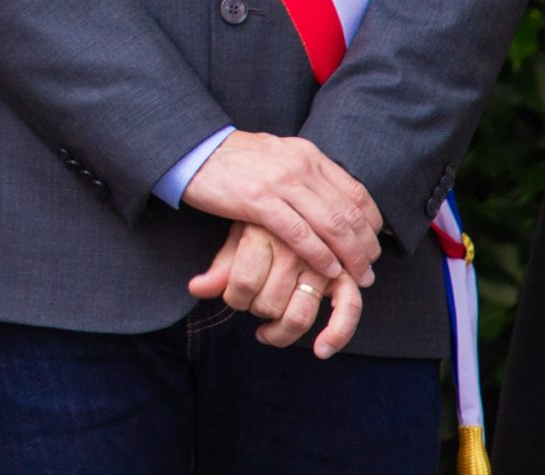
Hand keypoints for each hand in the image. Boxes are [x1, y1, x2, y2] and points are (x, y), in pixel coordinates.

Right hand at [179, 130, 381, 285]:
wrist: (191, 150)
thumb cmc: (233, 160)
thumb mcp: (277, 156)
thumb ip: (305, 174)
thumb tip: (333, 199)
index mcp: (307, 153)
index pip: (356, 191)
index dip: (372, 223)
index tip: (374, 245)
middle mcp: (299, 164)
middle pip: (348, 212)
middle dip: (366, 246)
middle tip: (370, 270)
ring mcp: (279, 182)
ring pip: (331, 224)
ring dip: (350, 256)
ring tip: (358, 277)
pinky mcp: (258, 200)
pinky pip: (300, 233)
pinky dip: (320, 256)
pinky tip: (328, 271)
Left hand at [188, 221, 363, 358]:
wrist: (299, 195)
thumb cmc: (264, 222)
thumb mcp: (236, 237)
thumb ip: (220, 266)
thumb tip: (196, 290)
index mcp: (262, 232)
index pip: (242, 283)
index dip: (233, 299)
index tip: (233, 296)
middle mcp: (294, 246)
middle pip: (269, 303)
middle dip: (256, 313)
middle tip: (253, 306)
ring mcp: (323, 259)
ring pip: (300, 312)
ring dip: (283, 329)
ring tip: (271, 327)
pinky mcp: (346, 271)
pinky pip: (348, 307)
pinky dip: (337, 333)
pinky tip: (322, 349)